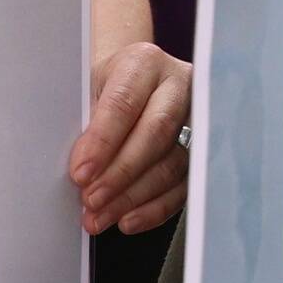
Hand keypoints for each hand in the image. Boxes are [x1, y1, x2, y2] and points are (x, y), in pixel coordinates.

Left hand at [73, 38, 188, 237]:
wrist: (130, 83)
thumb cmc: (104, 89)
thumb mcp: (88, 92)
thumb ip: (85, 125)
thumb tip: (81, 173)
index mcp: (144, 62)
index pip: (124, 102)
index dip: (102, 142)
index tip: (80, 174)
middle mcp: (178, 85)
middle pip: (155, 133)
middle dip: (120, 173)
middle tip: (91, 200)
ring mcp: (196, 116)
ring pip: (171, 162)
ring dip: (133, 196)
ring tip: (101, 216)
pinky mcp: (202, 148)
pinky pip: (183, 184)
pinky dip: (154, 208)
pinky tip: (128, 219)